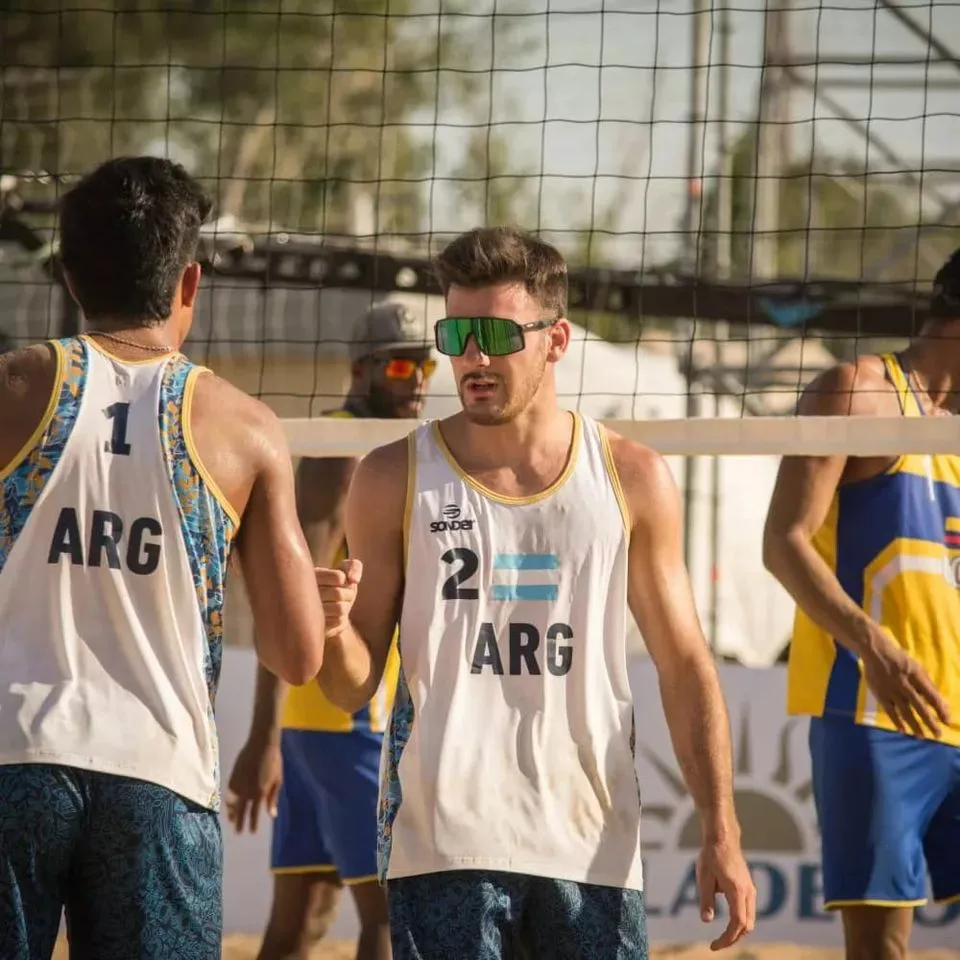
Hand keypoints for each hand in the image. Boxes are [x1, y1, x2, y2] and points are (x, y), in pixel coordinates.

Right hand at [225, 737, 282, 833]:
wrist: (262, 744)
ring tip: (231, 820)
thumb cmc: (274, 761)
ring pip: (233, 802)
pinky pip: (229, 791)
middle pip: (241, 810)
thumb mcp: (277, 780)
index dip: (253, 823)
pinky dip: (229, 799)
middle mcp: (247, 790)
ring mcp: (239, 783)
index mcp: (260, 792)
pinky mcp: (233, 776)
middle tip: (238, 832)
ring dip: (232, 812)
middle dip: (239, 823)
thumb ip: (273, 798)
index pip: (255, 812)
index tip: (252, 832)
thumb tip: (272, 814)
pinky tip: (229, 804)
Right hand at [316, 558, 362, 637]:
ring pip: (340, 609)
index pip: (338, 577)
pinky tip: (332, 616)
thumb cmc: (338, 586)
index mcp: (311, 575)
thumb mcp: (346, 570)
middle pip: (339, 594)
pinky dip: (341, 619)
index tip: (341, 581)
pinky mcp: (314, 627)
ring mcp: (308, 611)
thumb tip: (353, 580)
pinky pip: (339, 621)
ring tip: (338, 605)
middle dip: (349, 595)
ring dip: (345, 607)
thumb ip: (353, 566)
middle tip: (343, 596)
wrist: (330, 611)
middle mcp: (305, 592)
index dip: (345, 580)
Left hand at [696, 835, 755, 950]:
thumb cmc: (711, 855)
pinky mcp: (748, 886)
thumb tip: (707, 921)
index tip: (714, 946)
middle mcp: (748, 892)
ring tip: (722, 936)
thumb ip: (706, 900)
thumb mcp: (704, 878)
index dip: (727, 939)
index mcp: (738, 891)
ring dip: (738, 930)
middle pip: (747, 925)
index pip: (738, 924)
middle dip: (733, 938)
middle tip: (717, 944)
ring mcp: (750, 889)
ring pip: (750, 918)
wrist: (723, 837)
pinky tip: (729, 921)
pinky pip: (748, 909)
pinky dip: (740, 920)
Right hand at [861, 625, 950, 738]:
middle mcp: (904, 684)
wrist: (874, 651)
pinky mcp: (880, 694)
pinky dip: (896, 721)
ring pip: (905, 711)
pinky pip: (889, 710)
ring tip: (921, 736)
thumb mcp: (917, 667)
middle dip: (929, 721)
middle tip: (938, 734)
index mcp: (916, 675)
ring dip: (914, 725)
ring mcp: (891, 690)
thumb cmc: (899, 659)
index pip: (931, 695)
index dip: (940, 709)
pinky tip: (903, 730)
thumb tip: (940, 701)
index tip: (947, 721)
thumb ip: (927, 683)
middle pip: (919, 706)